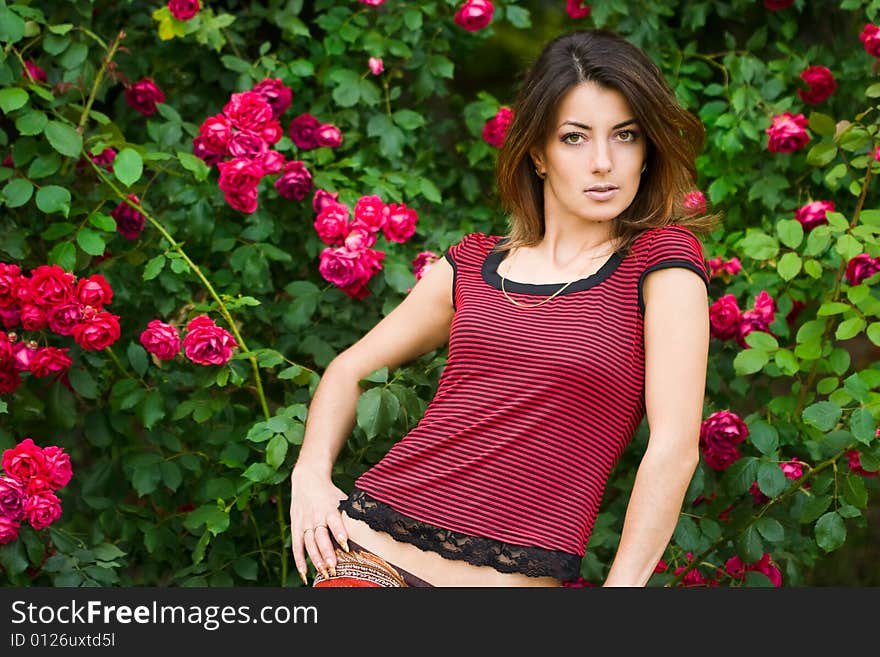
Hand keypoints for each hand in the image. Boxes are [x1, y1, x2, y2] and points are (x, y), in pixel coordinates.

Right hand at [289, 467, 349, 584]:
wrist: (307, 479)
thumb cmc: (330, 493)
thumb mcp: (342, 499)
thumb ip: (351, 513)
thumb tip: (371, 524)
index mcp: (329, 508)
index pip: (334, 522)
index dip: (339, 533)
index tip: (346, 546)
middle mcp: (316, 516)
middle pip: (320, 537)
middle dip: (326, 552)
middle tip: (333, 566)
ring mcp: (305, 522)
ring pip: (309, 543)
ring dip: (315, 559)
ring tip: (323, 571)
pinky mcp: (296, 526)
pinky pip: (297, 545)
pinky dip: (299, 560)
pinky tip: (304, 573)